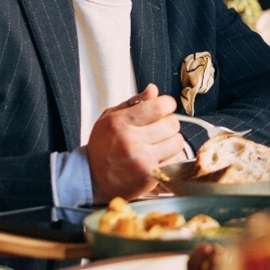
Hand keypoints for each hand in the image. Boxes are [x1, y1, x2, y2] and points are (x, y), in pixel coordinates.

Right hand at [87, 84, 185, 201]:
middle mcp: (131, 141)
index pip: (161, 106)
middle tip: (157, 129)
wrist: (92, 179)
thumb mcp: (110, 118)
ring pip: (177, 142)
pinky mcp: (149, 177)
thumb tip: (153, 90)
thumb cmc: (103, 147)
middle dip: (168, 124)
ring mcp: (141, 161)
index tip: (163, 109)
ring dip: (171, 142)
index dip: (166, 105)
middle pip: (172, 124)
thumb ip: (134, 102)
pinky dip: (171, 158)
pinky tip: (158, 158)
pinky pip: (175, 161)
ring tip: (158, 144)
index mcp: (120, 123)